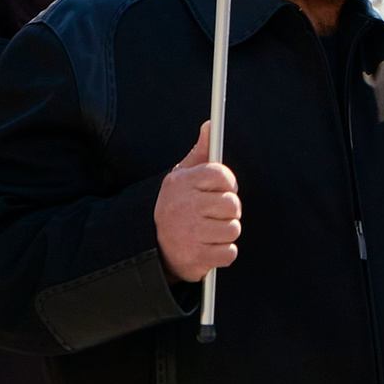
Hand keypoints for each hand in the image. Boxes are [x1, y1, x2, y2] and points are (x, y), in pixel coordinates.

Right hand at [155, 121, 240, 283]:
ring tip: (209, 231)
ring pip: (233, 228)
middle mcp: (183, 207)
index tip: (224, 189)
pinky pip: (230, 252)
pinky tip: (208, 247)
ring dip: (226, 232)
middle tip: (215, 214)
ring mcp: (188, 234)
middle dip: (228, 211)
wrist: (150, 247)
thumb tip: (211, 125)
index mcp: (181, 183)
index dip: (228, 183)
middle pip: (232, 204)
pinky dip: (223, 252)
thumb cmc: (175, 207)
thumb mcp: (182, 176)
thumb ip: (201, 152)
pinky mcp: (195, 258)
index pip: (221, 175)